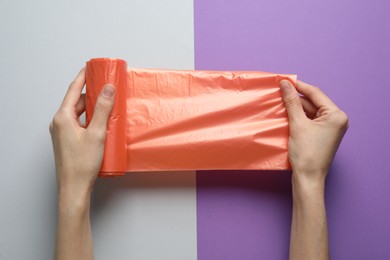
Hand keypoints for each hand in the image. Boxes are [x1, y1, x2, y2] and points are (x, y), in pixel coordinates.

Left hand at [49, 68, 114, 197]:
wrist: (74, 187)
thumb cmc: (82, 164)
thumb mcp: (97, 133)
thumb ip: (103, 109)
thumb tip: (108, 89)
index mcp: (62, 118)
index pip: (73, 90)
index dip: (82, 77)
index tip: (90, 68)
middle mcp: (59, 123)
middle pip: (76, 101)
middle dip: (90, 93)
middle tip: (105, 87)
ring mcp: (62, 132)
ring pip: (78, 113)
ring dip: (91, 108)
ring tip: (107, 105)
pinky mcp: (67, 140)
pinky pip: (78, 123)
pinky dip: (89, 119)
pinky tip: (101, 123)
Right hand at [279, 80, 348, 182]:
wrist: (308, 178)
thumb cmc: (306, 153)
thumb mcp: (297, 124)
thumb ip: (291, 102)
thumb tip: (285, 84)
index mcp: (336, 115)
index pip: (315, 93)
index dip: (298, 86)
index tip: (284, 80)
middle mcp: (337, 119)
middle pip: (313, 102)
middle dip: (296, 98)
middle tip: (279, 92)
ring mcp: (331, 128)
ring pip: (311, 111)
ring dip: (296, 108)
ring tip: (280, 103)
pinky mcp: (323, 134)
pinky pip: (310, 120)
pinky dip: (299, 117)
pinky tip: (287, 115)